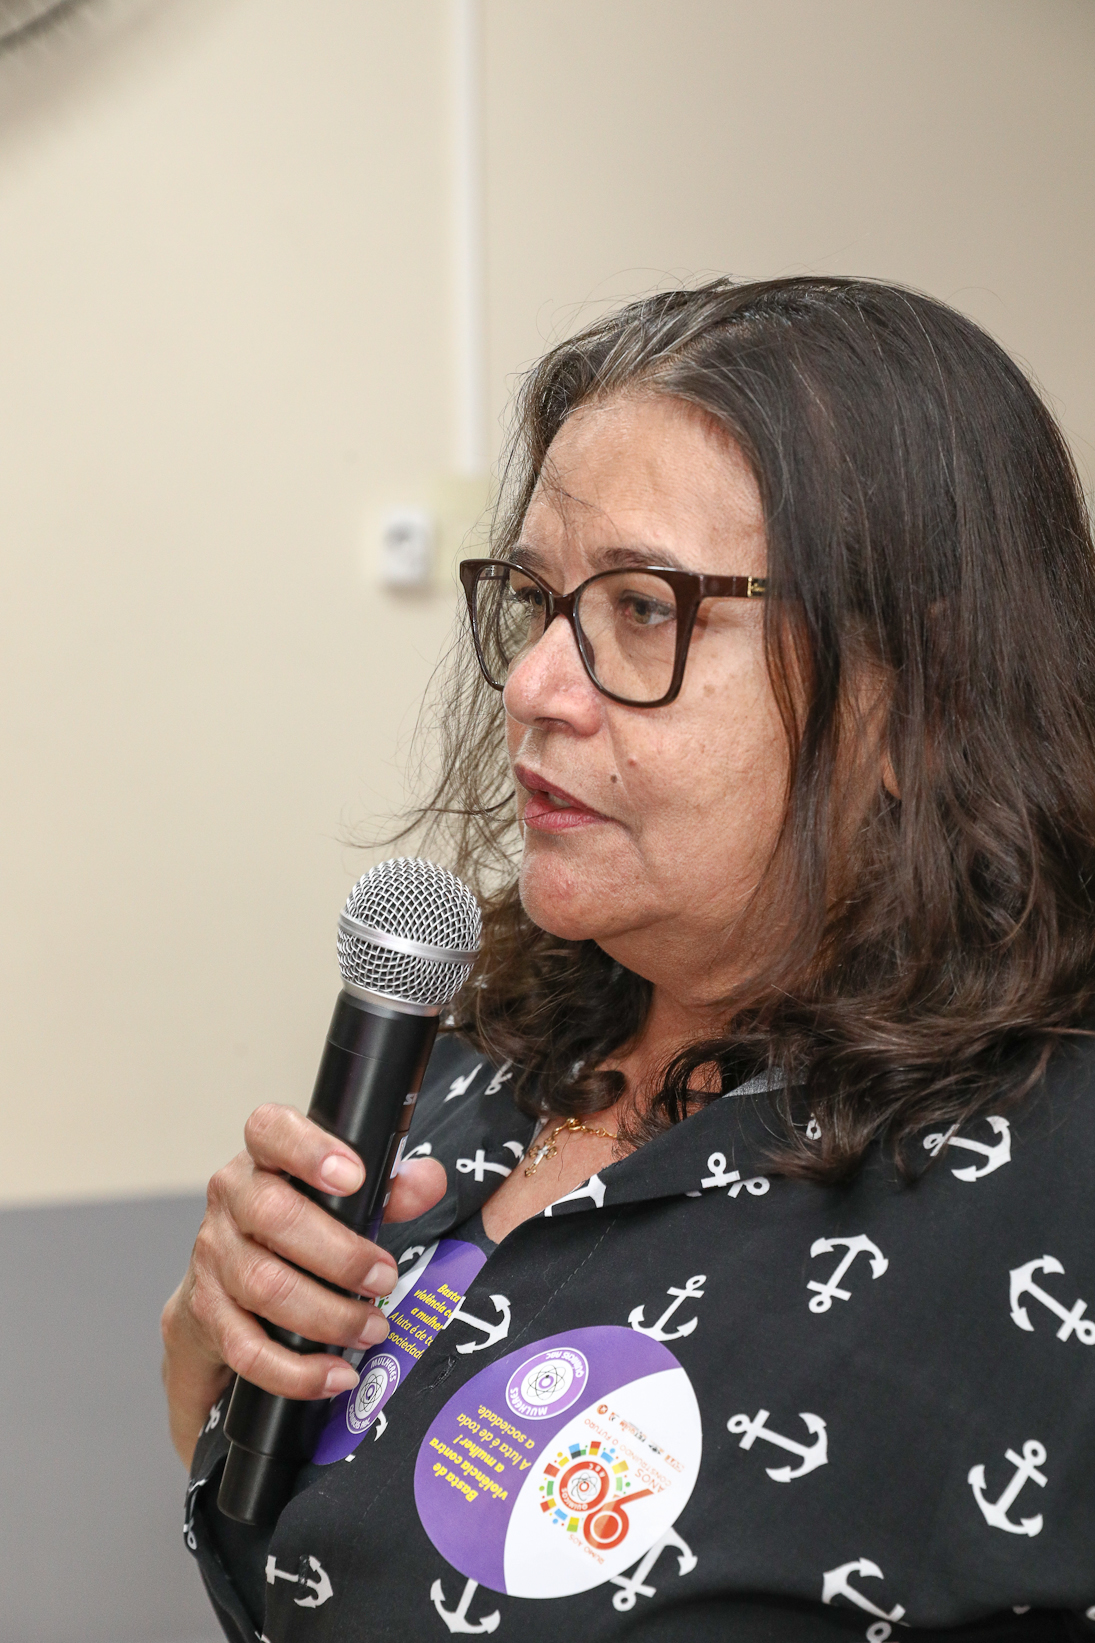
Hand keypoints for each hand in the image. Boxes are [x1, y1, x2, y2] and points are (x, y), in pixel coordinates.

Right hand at [160, 1103, 446, 1466]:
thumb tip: (428, 1181)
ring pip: (265, 1286)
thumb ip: (391, 1188)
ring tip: (374, 1327)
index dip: (309, 1148)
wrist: (222, 1291)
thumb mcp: (342, 1201)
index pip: (270, 1130)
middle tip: (385, 1278)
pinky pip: (248, 1349)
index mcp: (262, 1159)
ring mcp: (212, 1259)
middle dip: (340, 1254)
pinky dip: (297, 1370)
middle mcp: (229, 1201)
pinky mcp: (206, 1318)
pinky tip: (336, 1375)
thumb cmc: (295, 1231)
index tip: (354, 1176)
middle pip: (274, 1217)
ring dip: (329, 1314)